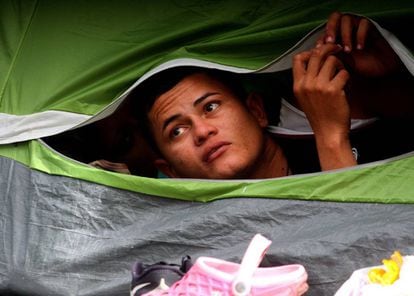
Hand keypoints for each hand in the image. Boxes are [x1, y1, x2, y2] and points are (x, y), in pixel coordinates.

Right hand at [292, 43, 355, 169]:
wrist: (328, 133)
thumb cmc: (320, 115)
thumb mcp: (305, 98)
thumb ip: (306, 80)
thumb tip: (314, 59)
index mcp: (297, 86)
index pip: (297, 59)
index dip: (310, 51)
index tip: (319, 53)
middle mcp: (306, 84)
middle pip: (316, 54)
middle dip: (329, 48)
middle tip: (338, 49)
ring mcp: (319, 86)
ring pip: (332, 60)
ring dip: (340, 65)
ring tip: (341, 75)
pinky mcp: (334, 90)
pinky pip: (344, 72)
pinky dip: (348, 78)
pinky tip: (346, 87)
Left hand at [316, 11, 400, 76]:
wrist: (377, 70)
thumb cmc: (357, 68)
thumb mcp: (339, 64)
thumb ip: (329, 57)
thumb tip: (316, 53)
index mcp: (336, 36)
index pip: (325, 30)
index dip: (321, 38)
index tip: (320, 50)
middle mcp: (345, 29)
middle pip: (335, 17)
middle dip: (331, 29)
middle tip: (331, 42)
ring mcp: (357, 27)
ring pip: (347, 19)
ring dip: (345, 35)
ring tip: (348, 51)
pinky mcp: (370, 28)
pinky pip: (363, 23)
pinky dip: (360, 35)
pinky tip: (360, 48)